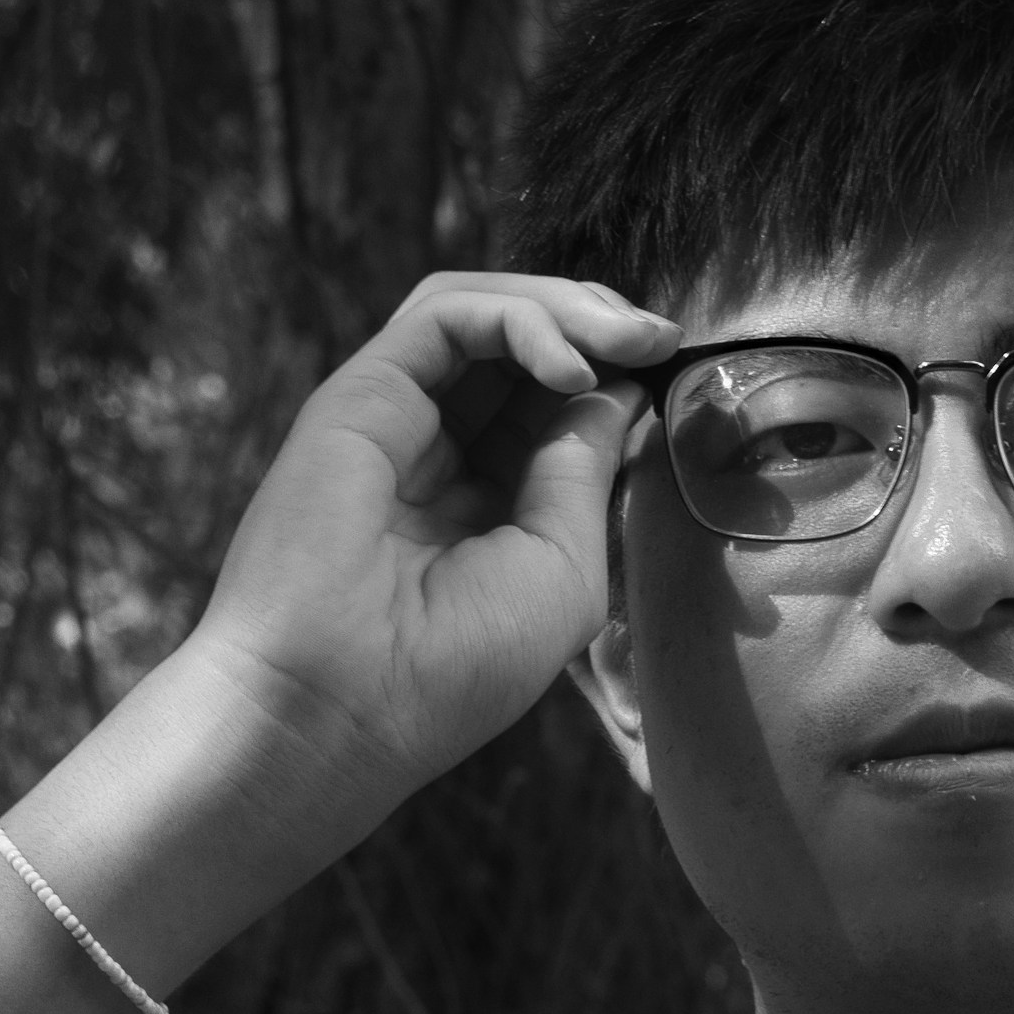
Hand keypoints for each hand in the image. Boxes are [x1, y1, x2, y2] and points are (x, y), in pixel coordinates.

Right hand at [189, 272, 679, 806]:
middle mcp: (442, 450)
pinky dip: (518, 320)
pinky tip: (570, 368)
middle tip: (660, 335)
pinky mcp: (362, 392)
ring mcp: (399, 416)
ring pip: (484, 313)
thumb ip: (586, 469)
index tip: (675, 367)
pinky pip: (446, 314)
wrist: (337, 706)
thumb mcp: (563, 566)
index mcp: (490, 500)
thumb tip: (620, 388)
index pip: (556, 401)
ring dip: (564, 308)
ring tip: (625, 336)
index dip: (616, 372)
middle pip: (523, 344)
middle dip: (601, 325)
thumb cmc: (455, 666)